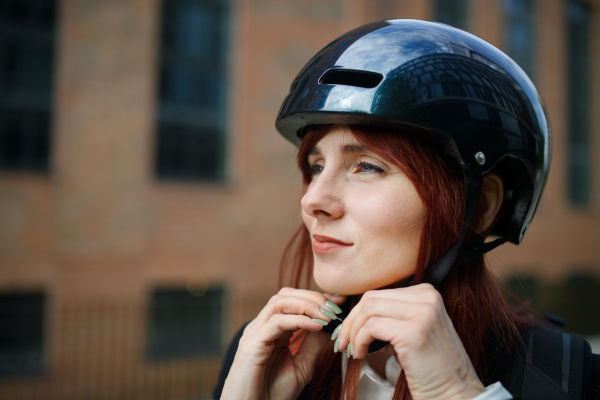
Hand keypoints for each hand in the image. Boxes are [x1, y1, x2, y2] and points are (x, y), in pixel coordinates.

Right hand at [220, 288, 346, 399]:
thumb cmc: (273, 394)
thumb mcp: (302, 367)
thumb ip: (314, 345)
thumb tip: (331, 325)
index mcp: (272, 330)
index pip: (293, 301)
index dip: (316, 299)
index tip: (340, 303)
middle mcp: (261, 327)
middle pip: (285, 295)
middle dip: (313, 297)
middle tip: (335, 309)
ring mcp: (254, 333)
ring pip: (279, 302)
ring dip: (307, 305)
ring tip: (327, 316)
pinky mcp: (252, 344)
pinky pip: (276, 322)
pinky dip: (299, 320)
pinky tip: (316, 326)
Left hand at [337, 284, 484, 399]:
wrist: (455, 393)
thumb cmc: (431, 367)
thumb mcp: (414, 328)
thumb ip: (394, 314)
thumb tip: (357, 313)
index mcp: (427, 293)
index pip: (379, 294)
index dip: (358, 313)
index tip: (348, 331)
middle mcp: (427, 297)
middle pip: (370, 299)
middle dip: (351, 321)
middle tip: (343, 342)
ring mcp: (422, 313)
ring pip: (367, 310)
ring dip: (353, 332)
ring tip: (354, 349)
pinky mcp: (413, 332)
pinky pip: (371, 327)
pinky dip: (359, 341)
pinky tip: (362, 354)